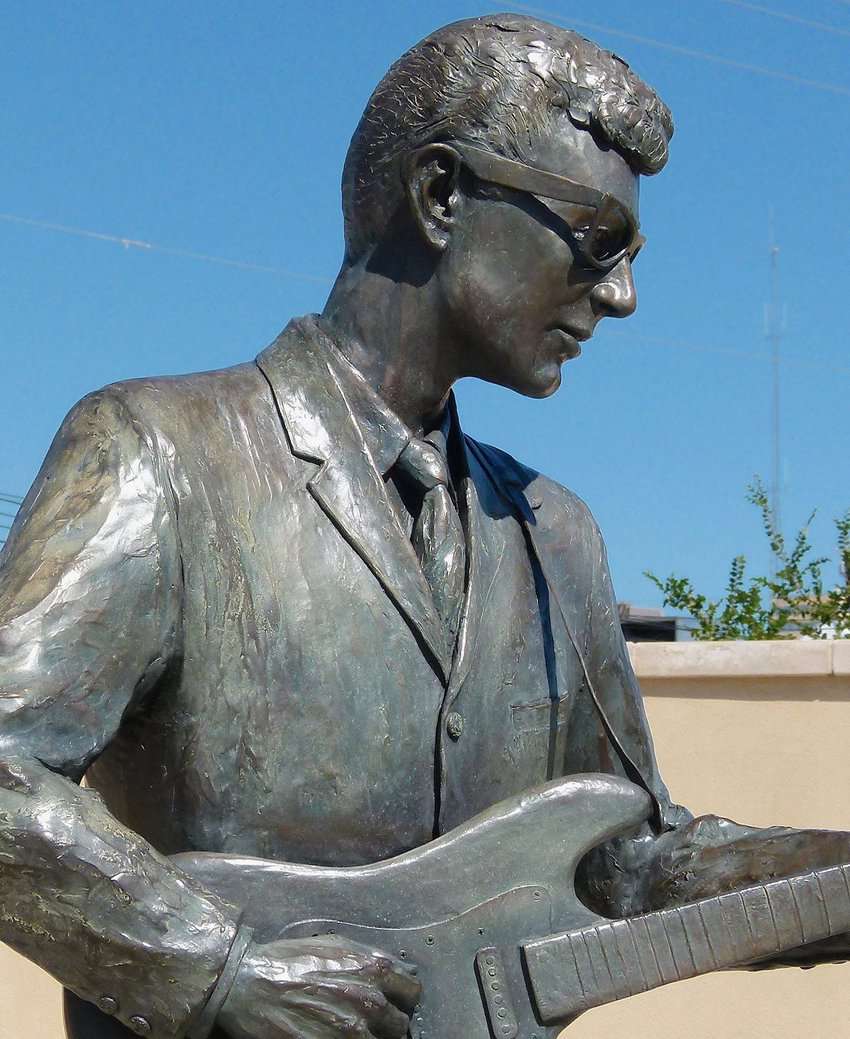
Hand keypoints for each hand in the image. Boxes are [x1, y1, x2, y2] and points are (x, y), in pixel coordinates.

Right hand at [217, 934, 420, 1037]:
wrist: (250, 985)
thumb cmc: (291, 960)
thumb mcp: (335, 944)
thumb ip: (369, 958)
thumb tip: (398, 969)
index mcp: (373, 970)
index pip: (412, 991)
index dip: (404, 998)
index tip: (395, 1003)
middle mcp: (370, 1002)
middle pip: (401, 1025)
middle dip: (390, 1024)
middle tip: (376, 1024)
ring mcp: (352, 1032)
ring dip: (375, 1038)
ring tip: (355, 1033)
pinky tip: (338, 1038)